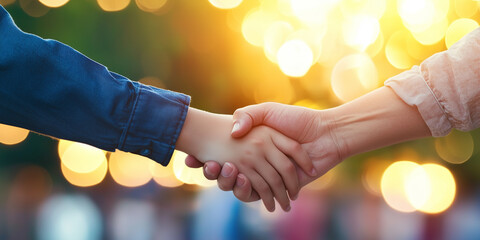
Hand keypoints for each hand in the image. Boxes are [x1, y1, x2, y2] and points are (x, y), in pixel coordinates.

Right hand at [176, 108, 313, 211]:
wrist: (325, 135)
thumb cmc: (298, 120)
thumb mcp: (269, 111)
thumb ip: (248, 116)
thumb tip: (232, 131)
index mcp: (253, 143)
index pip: (224, 151)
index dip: (208, 155)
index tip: (191, 156)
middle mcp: (257, 159)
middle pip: (227, 170)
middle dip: (212, 170)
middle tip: (204, 165)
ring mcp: (266, 173)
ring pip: (239, 183)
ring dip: (227, 181)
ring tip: (223, 171)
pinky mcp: (277, 187)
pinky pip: (256, 194)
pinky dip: (246, 192)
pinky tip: (240, 182)